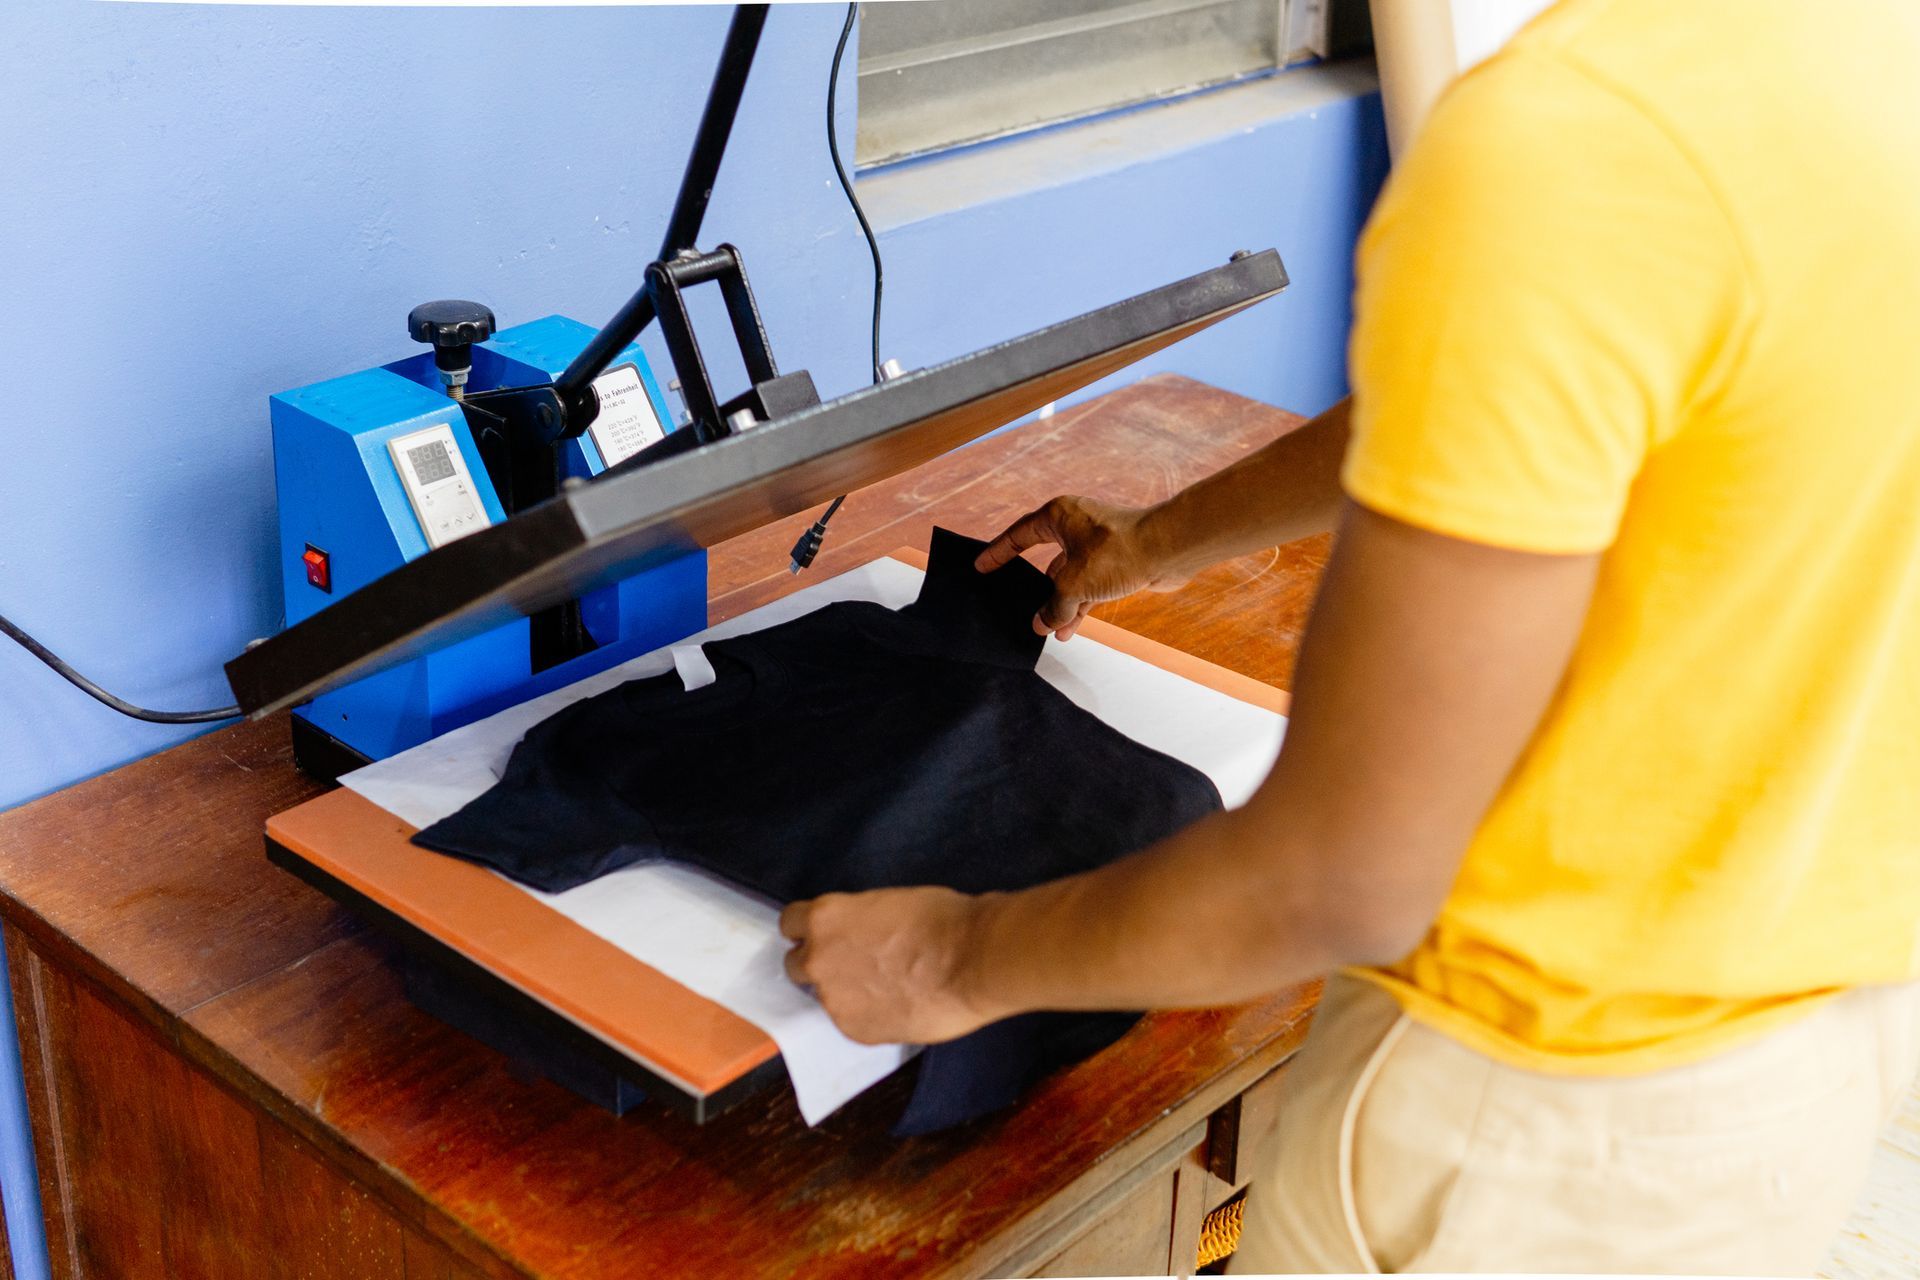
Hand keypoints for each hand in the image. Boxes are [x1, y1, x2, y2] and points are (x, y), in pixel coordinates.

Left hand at [780, 887, 1001, 1045]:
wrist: (971, 961)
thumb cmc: (941, 920)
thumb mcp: (887, 903)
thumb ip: (858, 922)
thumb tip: (858, 935)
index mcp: (824, 919)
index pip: (790, 923)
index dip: (810, 928)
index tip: (827, 933)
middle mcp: (818, 960)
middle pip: (795, 965)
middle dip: (819, 963)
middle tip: (853, 962)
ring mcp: (834, 1000)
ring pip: (825, 996)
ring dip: (846, 991)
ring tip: (887, 986)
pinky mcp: (855, 1031)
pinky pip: (851, 1021)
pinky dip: (868, 1015)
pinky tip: (898, 1004)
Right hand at [975, 497, 1189, 638]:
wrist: (1168, 549)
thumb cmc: (1118, 553)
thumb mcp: (1075, 584)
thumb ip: (1054, 607)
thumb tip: (1042, 625)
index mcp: (1057, 516)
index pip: (1018, 535)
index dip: (998, 553)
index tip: (981, 566)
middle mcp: (1075, 526)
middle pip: (1044, 560)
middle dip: (1034, 589)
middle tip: (1015, 605)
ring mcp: (1095, 545)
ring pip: (1068, 578)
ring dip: (1060, 604)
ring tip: (1049, 630)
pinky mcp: (1114, 562)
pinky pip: (1088, 586)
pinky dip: (1079, 606)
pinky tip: (1069, 629)